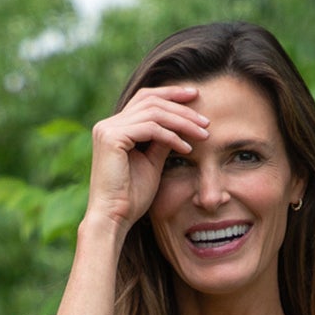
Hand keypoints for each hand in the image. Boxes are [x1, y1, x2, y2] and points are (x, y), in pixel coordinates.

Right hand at [85, 84, 209, 232]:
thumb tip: (180, 125)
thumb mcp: (151, 164)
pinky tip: (187, 149)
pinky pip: (150, 128)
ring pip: (154, 112)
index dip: (170, 94)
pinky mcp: (112, 138)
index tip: (195, 97)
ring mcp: (108, 129)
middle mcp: (108, 124)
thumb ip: (162, 142)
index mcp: (114, 128)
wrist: (113, 220)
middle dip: (181, 107)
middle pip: (151, 101)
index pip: (145, 99)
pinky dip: (172, 136)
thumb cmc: (130, 199)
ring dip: (182, 122)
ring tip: (203, 133)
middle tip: (206, 119)